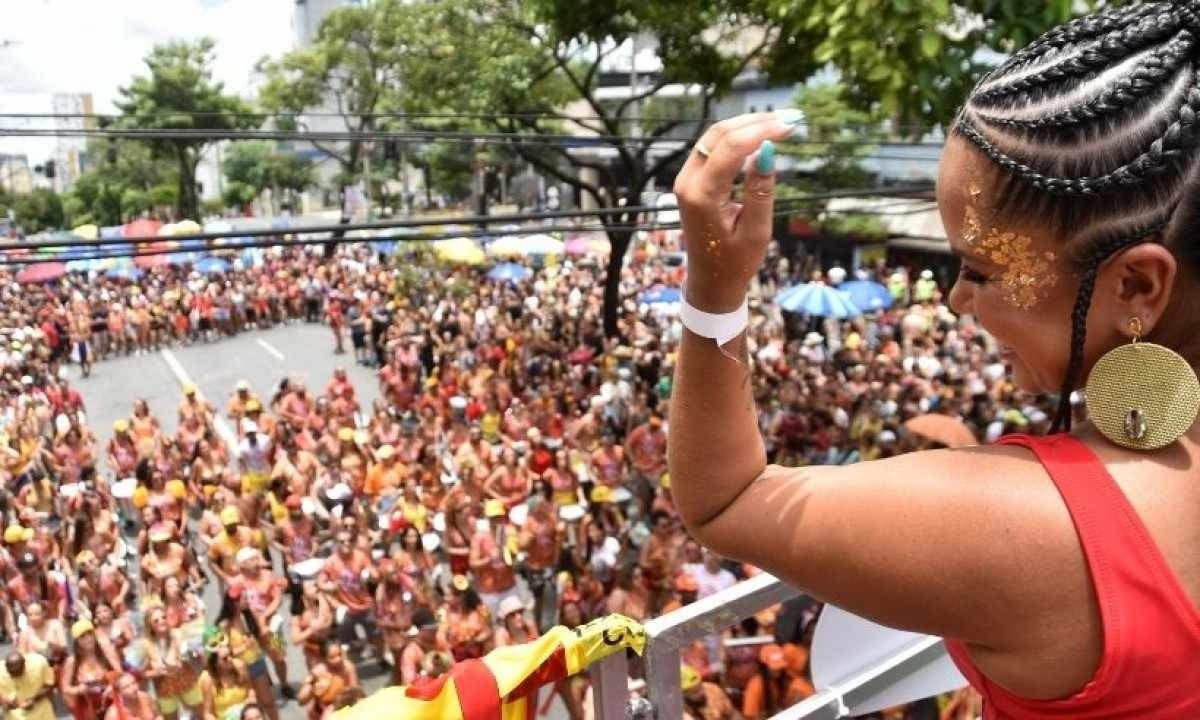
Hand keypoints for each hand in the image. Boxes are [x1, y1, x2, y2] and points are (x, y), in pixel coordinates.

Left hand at [673, 110, 801, 311]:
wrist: (710, 281)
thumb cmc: (734, 262)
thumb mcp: (756, 231)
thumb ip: (761, 190)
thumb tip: (769, 151)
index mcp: (702, 196)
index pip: (731, 147)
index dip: (763, 130)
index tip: (791, 126)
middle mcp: (688, 182)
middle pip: (719, 134)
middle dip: (755, 121)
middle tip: (790, 119)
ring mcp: (686, 180)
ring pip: (714, 137)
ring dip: (746, 126)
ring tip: (780, 123)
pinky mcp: (691, 181)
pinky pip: (712, 149)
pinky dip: (737, 138)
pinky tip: (761, 137)